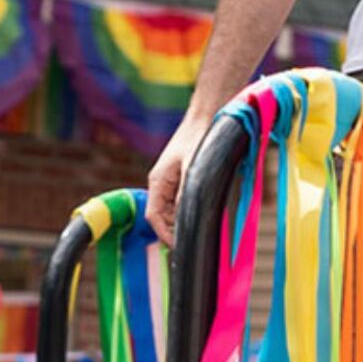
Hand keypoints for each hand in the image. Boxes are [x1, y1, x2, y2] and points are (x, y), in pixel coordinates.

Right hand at [146, 114, 211, 245]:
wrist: (209, 114)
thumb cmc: (200, 136)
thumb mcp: (194, 167)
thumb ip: (186, 192)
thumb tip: (184, 218)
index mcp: (158, 181)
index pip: (153, 217)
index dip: (165, 235)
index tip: (181, 247)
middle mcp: (162, 183)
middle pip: (163, 217)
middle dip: (176, 230)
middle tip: (195, 243)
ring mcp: (172, 181)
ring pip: (174, 211)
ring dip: (185, 220)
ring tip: (203, 229)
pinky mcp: (184, 178)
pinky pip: (183, 201)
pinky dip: (191, 209)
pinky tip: (207, 212)